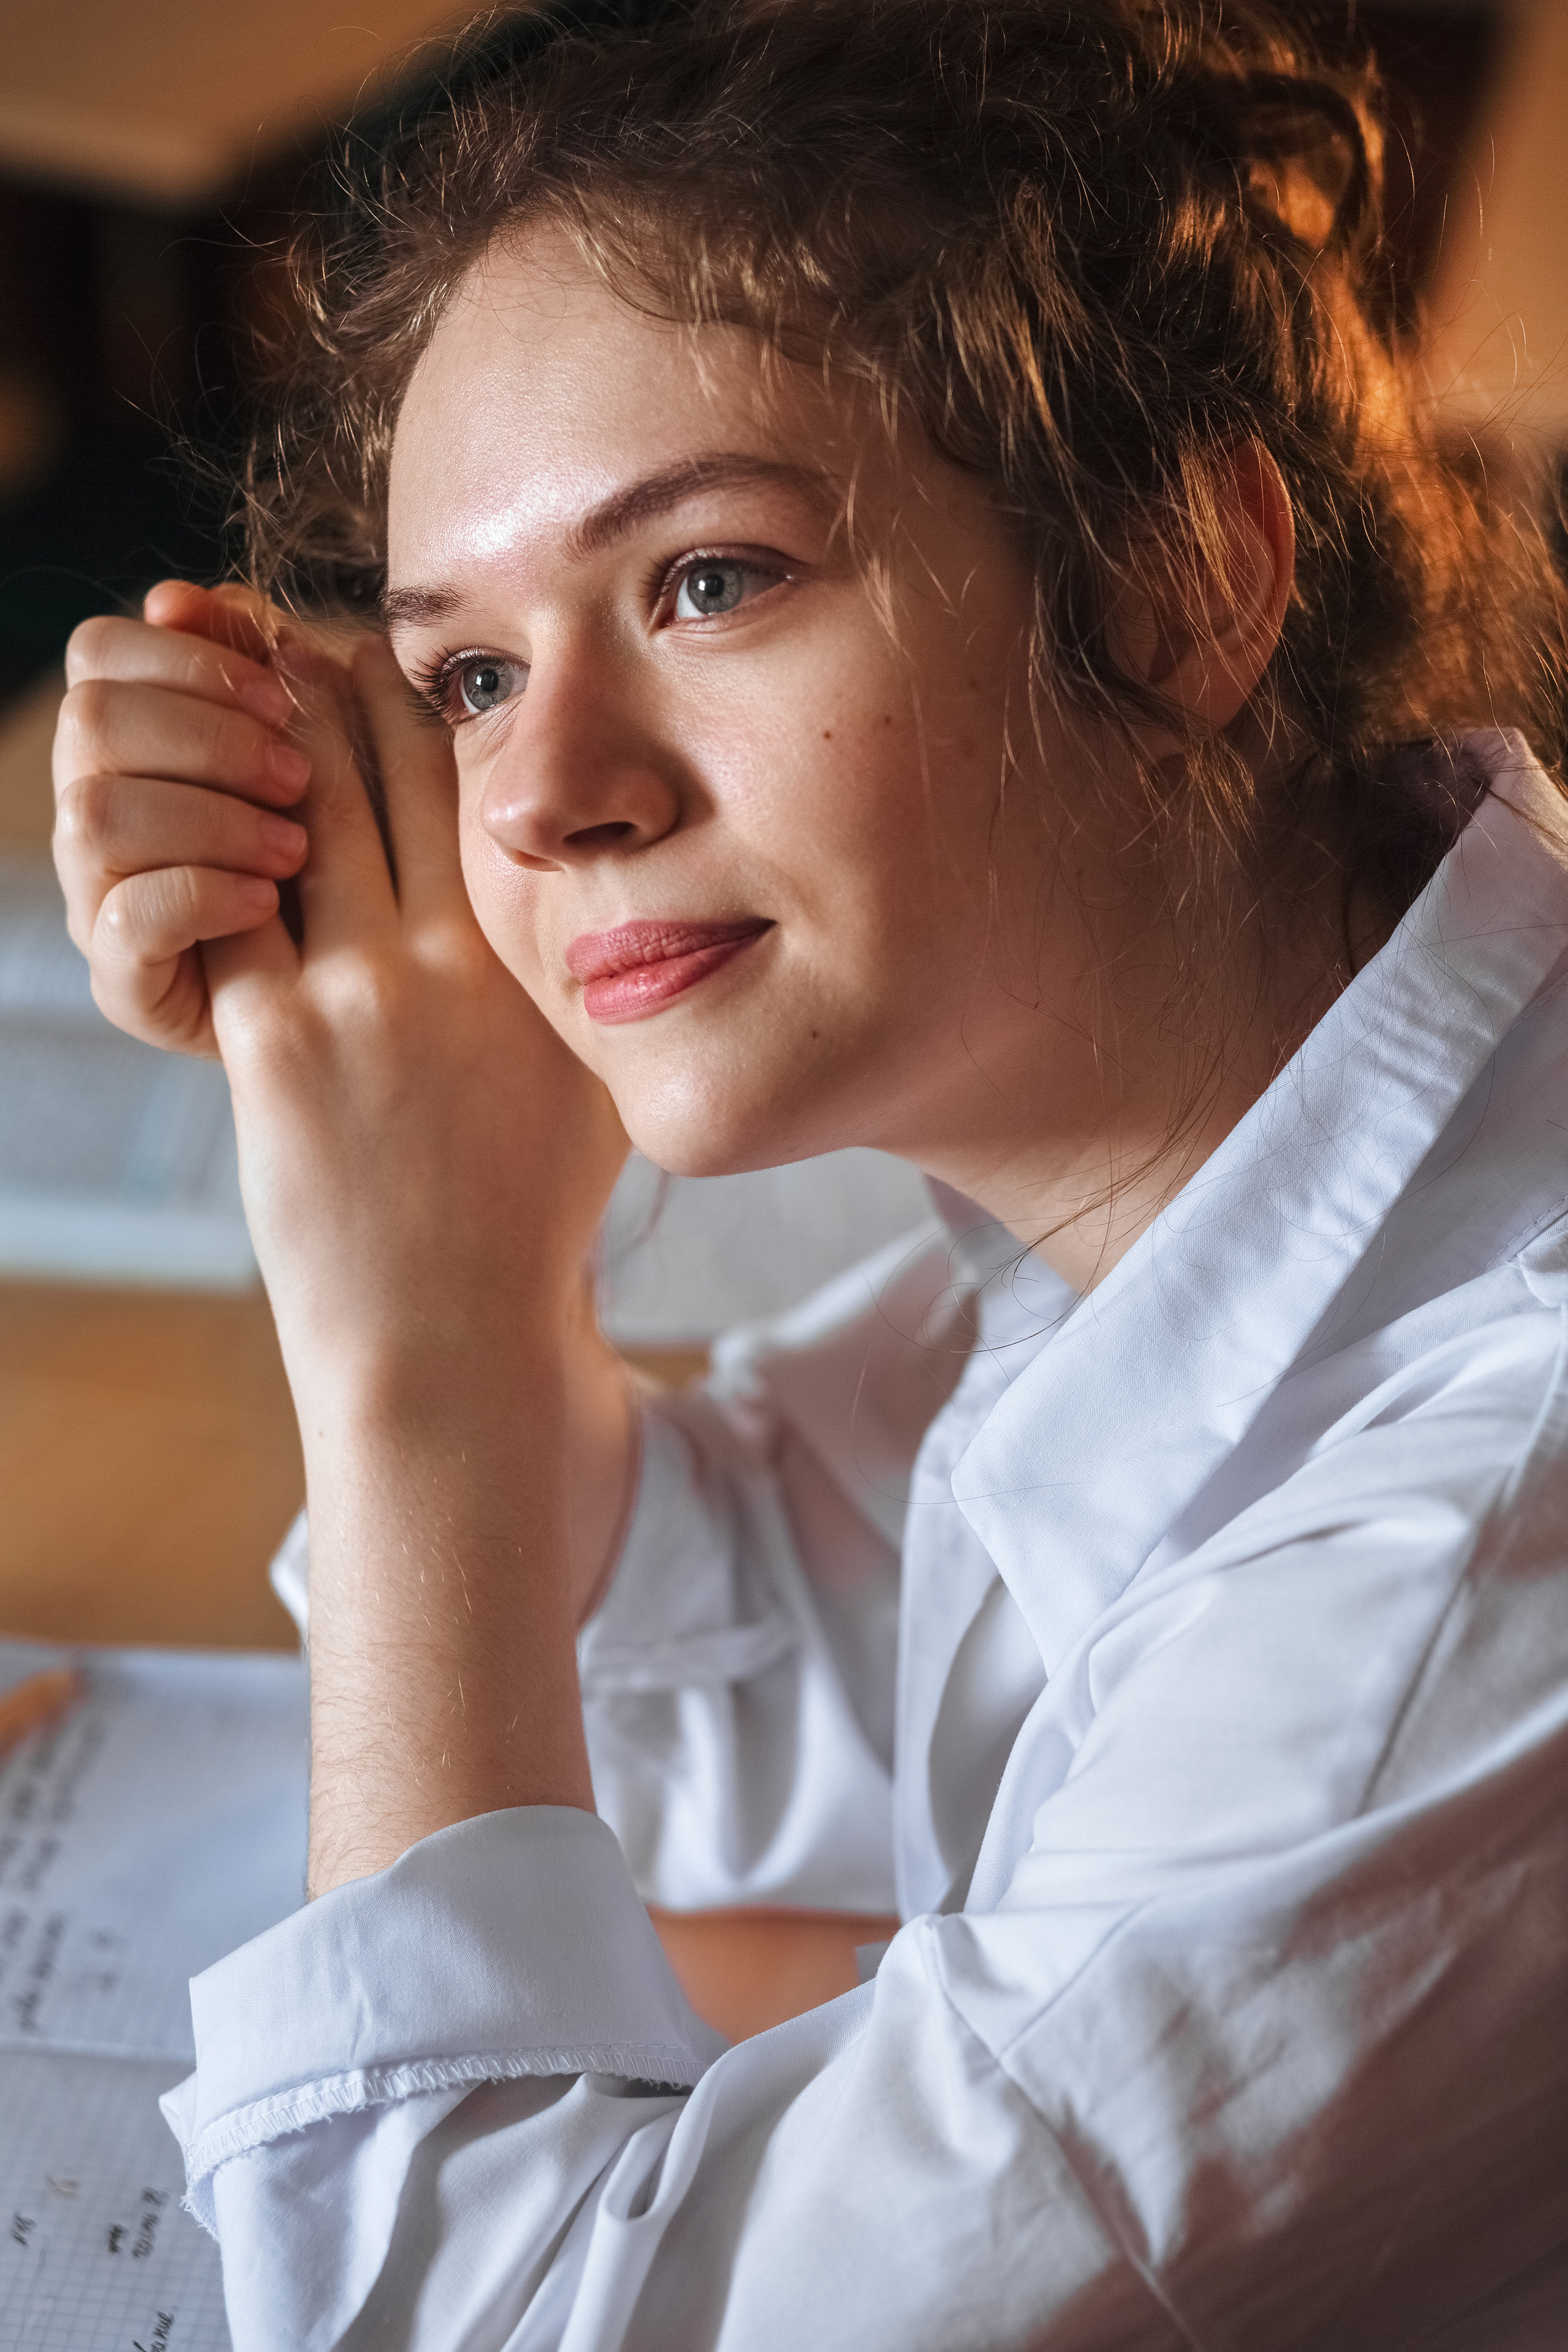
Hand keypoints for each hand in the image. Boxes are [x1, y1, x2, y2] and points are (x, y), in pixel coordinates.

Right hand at [53, 581, 310, 1057]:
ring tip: (298, 847)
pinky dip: (201, 891)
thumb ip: (272, 681)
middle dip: (204, 735)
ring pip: (96, 815)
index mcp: (132, 745)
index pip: (100, 653)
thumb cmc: (353, 875)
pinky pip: (125, 916)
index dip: (187, 657)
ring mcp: (100, 899)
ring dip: (207, 814)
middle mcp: (97, 814)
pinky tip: (269, 899)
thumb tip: (205, 597)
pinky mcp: (125, 981)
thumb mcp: (328, 766)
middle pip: (92, 723)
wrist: (380, 1023)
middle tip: (298, 776)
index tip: (281, 691)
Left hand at [194, 632, 629, 1886]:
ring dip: (254, 744)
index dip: (417, 702)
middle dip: (321, 689)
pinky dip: (207, 849)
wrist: (454, 1344)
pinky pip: (230, 913)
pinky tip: (192, 808)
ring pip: (293, 821)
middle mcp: (450, 960)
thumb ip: (574, 977)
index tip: (382, 651)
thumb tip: (565, 893)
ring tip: (228, 689)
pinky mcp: (273, 1047)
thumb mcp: (588, 1082)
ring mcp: (356, 999)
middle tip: (282, 630)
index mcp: (533, 961)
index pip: (472, 788)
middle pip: (374, 777)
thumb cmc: (527, 1222)